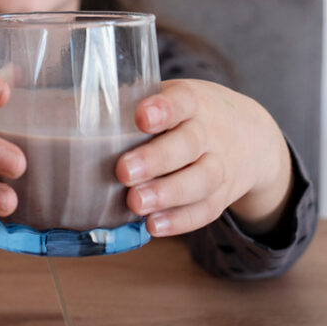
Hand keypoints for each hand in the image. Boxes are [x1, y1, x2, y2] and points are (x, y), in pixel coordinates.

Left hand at [115, 79, 292, 237]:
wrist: (252, 136)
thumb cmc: (188, 116)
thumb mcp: (172, 99)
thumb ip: (133, 106)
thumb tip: (75, 113)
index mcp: (193, 102)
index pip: (182, 101)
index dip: (164, 109)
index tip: (141, 117)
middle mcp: (211, 132)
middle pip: (190, 144)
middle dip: (157, 159)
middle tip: (123, 171)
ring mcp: (221, 165)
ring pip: (202, 179)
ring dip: (168, 194)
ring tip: (135, 203)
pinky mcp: (223, 195)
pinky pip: (206, 210)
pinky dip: (181, 221)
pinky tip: (154, 226)